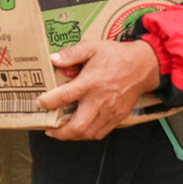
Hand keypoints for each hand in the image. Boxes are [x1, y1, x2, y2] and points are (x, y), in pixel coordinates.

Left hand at [38, 40, 160, 140]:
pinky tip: (79, 130)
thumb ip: (71, 54)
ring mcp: (110, 111)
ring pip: (89, 133)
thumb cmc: (116, 56)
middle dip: (60, 132)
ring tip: (60, 132)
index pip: (65, 96)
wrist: (143, 66)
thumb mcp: (92, 47)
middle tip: (48, 128)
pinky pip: (100, 132)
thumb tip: (53, 59)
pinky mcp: (117, 117)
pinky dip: (87, 135)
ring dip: (72, 136)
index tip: (39, 103)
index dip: (49, 102)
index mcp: (90, 83)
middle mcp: (100, 100)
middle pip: (78, 125)